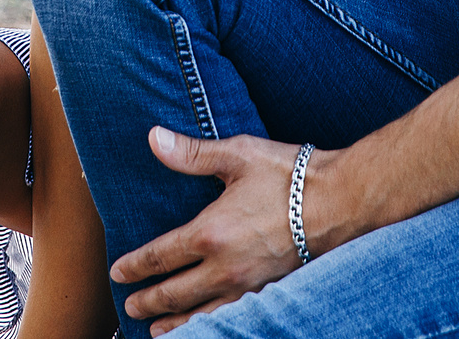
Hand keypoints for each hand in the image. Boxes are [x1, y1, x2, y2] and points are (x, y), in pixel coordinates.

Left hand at [109, 128, 321, 332]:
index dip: (135, 266)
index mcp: (210, 233)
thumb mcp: (237, 156)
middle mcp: (225, 267)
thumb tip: (155, 138)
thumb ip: (192, 154)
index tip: (118, 273)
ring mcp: (249, 285)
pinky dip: (212, 326)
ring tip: (158, 332)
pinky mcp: (271, 292)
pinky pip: (233, 317)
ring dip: (176, 324)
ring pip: (202, 314)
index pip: (160, 257)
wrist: (340, 202)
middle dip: (148, 301)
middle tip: (130, 306)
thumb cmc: (290, 176)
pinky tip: (208, 327)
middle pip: (174, 293)